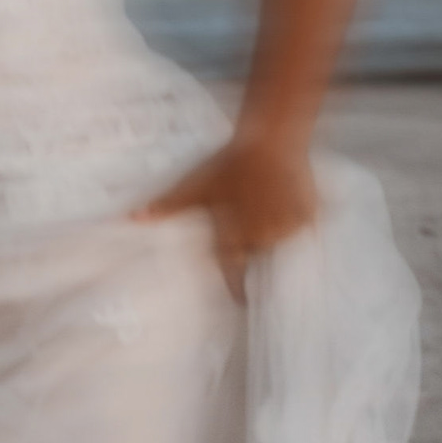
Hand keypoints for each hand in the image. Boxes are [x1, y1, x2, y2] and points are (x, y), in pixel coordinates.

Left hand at [135, 129, 317, 296]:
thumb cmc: (230, 163)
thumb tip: (132, 218)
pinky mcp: (308, 218)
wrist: (272, 139)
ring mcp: (287, 230)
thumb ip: (168, 205)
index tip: (240, 303)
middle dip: (253, 243)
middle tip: (250, 218)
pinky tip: (286, 200)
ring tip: (268, 205)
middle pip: (257, 252)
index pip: (234, 273)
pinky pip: (301, 229)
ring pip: (279, 241)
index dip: (236, 288)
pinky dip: (296, 220)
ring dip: (274, 231)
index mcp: (234, 237)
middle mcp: (262, 239)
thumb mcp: (196, 184)